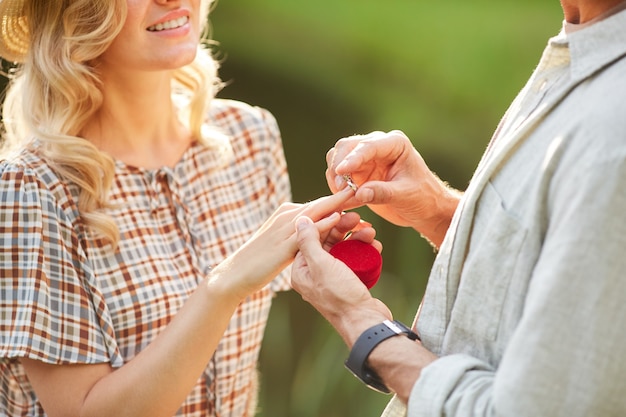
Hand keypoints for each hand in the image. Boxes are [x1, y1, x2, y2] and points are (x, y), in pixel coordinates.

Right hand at [210, 188, 359, 300]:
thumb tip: (313, 231)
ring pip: (316, 214)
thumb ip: (299, 235)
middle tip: (363, 188)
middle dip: (342, 198)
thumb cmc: (259, 260)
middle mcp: (287, 216)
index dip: (338, 200)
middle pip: (320, 205)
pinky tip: (337, 217)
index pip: (318, 205)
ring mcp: (285, 228)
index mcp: (288, 214)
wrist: (236, 274)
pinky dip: (323, 223)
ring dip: (338, 206)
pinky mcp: (284, 244)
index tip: (357, 194)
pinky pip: (308, 231)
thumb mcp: (282, 243)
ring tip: (357, 196)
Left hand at [291, 215, 391, 346]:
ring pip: (344, 249)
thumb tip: (300, 220)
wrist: (366, 322)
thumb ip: (308, 241)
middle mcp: (315, 275)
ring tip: (371, 232)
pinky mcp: (349, 282)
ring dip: (357, 238)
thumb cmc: (341, 296)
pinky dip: (365, 251)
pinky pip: (355, 260)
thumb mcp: (321, 265)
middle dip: (344, 229)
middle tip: (359, 219)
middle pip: (328, 242)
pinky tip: (375, 245)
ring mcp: (333, 279)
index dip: (325, 223)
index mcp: (302, 272)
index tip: (340, 212)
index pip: (310, 238)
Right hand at [326, 130, 460, 246]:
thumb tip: (358, 193)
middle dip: (339, 167)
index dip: (352, 158)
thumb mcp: (405, 196)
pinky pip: (339, 176)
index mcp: (394, 144)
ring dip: (335, 177)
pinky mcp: (358, 173)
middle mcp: (377, 146)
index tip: (341, 171)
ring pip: (337, 158)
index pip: (368, 147)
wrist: (426, 209)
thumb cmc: (423, 198)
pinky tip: (343, 202)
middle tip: (341, 189)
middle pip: (346, 147)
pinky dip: (336, 187)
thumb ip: (382, 193)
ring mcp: (366, 159)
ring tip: (342, 197)